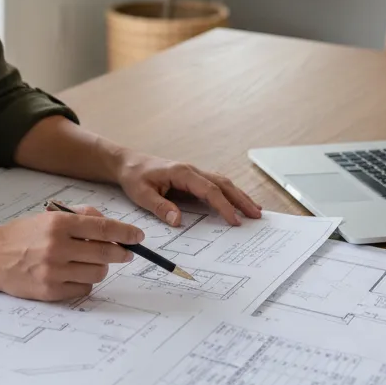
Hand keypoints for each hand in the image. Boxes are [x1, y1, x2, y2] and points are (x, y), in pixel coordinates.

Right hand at [0, 207, 138, 301]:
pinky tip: (74, 275)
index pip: (102, 229)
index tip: (138, 237)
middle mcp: (57, 247)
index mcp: (59, 223)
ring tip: (90, 263)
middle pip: (105, 253)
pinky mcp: (50, 291)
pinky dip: (85, 282)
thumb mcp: (50, 215)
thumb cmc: (24, 234)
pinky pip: (83, 289)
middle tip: (124, 253)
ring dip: (101, 268)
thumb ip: (82, 216)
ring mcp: (53, 271)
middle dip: (120, 253)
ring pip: (97, 273)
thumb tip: (110, 225)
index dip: (125, 233)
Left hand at [115, 152, 262, 227]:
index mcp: (182, 173)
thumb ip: (160, 207)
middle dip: (241, 200)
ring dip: (239, 196)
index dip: (223, 206)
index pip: (209, 190)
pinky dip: (230, 194)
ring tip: (255, 210)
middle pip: (223, 184)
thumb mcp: (141, 194)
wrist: (128, 163)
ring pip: (223, 183)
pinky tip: (238, 203)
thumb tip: (178, 221)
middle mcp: (192, 171)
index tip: (234, 220)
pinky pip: (215, 185)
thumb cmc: (134, 176)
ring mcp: (194, 174)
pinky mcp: (193, 179)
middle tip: (257, 215)